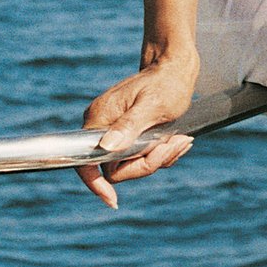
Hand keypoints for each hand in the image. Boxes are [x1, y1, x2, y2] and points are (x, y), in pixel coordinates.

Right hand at [76, 56, 198, 207]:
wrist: (175, 67)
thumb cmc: (167, 82)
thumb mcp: (153, 105)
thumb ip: (129, 126)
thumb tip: (106, 147)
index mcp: (99, 119)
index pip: (85, 161)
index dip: (95, 183)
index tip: (112, 200)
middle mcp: (101, 127)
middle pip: (115, 167)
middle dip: (147, 163)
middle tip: (174, 145)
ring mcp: (114, 130)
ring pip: (130, 163)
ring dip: (158, 157)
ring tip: (180, 139)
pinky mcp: (127, 133)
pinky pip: (139, 155)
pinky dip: (160, 152)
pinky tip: (177, 139)